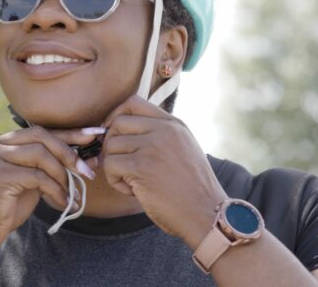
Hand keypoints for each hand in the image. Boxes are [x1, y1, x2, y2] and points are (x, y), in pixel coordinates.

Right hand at [0, 126, 95, 251]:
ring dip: (63, 174)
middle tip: (87, 170)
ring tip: (74, 192)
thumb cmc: (3, 208)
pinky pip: (38, 177)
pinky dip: (55, 190)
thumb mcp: (28, 181)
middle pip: (40, 135)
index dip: (68, 133)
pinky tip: (63, 202)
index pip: (38, 131)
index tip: (93, 134)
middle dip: (68, 152)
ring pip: (41, 155)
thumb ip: (48, 166)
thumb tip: (86, 159)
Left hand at [101, 95, 227, 246]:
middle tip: (119, 164)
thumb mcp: (183, 150)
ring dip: (114, 166)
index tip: (113, 133)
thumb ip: (160, 136)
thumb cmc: (193, 190)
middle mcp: (163, 130)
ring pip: (110, 145)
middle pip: (117, 122)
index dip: (116, 116)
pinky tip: (133, 192)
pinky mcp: (140, 167)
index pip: (134, 102)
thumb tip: (122, 131)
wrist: (207, 215)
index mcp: (174, 124)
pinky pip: (110, 165)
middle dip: (110, 143)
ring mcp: (152, 146)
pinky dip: (115, 181)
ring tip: (132, 182)